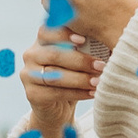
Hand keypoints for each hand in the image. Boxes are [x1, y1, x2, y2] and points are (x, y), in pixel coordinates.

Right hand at [17, 15, 106, 137]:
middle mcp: (31, 54)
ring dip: (81, 79)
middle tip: (102, 66)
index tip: (83, 39)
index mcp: (42, 40)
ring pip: (55, 75)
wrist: (58, 106)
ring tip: (99, 81)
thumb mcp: (77, 57)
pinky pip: (56, 92)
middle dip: (81, 60)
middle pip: (54, 54)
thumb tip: (110, 39)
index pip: (47, 30)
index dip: (63, 34)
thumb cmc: (73, 75)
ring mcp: (28, 75)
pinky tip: (93, 93)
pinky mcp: (32, 94)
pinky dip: (78, 93)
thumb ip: (85, 46)